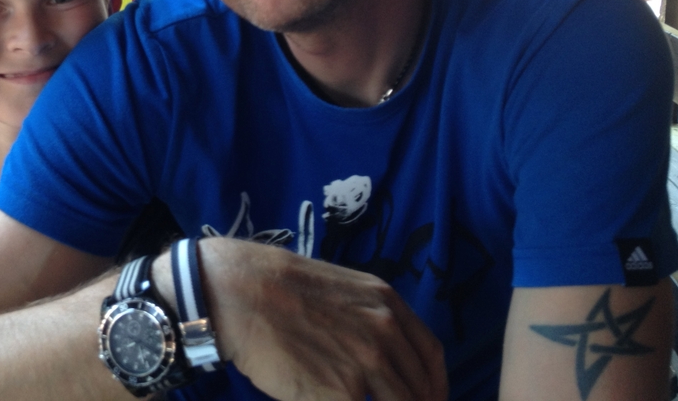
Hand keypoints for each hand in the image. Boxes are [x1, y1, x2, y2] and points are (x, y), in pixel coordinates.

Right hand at [196, 238, 447, 400]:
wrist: (242, 293)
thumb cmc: (279, 288)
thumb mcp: (340, 290)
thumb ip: (367, 320)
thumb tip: (379, 359)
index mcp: (387, 304)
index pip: (431, 357)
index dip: (435, 387)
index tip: (428, 400)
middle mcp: (386, 333)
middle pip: (420, 391)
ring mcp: (367, 365)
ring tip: (348, 398)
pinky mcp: (342, 394)